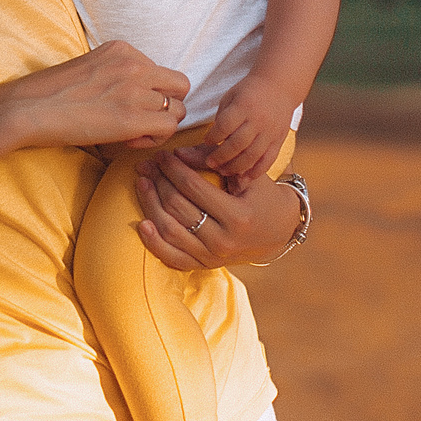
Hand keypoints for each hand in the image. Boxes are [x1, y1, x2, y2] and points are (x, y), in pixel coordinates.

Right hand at [0, 42, 187, 156]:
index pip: (160, 71)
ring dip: (160, 125)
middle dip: (167, 106)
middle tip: (143, 120)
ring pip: (178, 109)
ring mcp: (135, 90)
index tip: (128, 105)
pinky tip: (130, 141)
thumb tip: (133, 96)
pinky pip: (170, 128)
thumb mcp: (89, 68)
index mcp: (122, 49)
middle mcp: (134, 64)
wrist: (27, 108)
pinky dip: (155, 139)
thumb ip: (115, 73)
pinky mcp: (133, 118)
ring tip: (133, 133)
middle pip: (180, 85)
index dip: (151, 93)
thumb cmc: (49, 94)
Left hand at [133, 147, 303, 270]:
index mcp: (238, 217)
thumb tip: (178, 154)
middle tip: (148, 165)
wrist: (278, 230)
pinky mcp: (205, 266)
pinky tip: (142, 224)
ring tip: (142, 183)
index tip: (162, 155)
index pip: (194, 188)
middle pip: (178, 208)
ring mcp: (213, 257)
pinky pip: (173, 258)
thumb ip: (212, 161)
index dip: (173, 169)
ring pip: (170, 231)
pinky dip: (154, 243)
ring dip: (150, 205)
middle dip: (159, 182)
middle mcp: (224, 242)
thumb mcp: (246, 174)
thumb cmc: (262, 195)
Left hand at [200, 75, 295, 182]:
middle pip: (237, 144)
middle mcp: (258, 120)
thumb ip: (223, 117)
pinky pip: (268, 160)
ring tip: (223, 172)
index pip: (225, 126)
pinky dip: (256, 172)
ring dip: (236, 167)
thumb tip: (214, 140)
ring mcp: (270, 132)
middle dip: (221, 157)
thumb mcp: (231, 96)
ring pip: (252, 156)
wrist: (280, 86)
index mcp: (243, 106)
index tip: (206, 142)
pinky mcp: (279, 141)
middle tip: (210, 163)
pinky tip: (244, 178)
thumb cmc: (250, 91)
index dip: (213, 137)